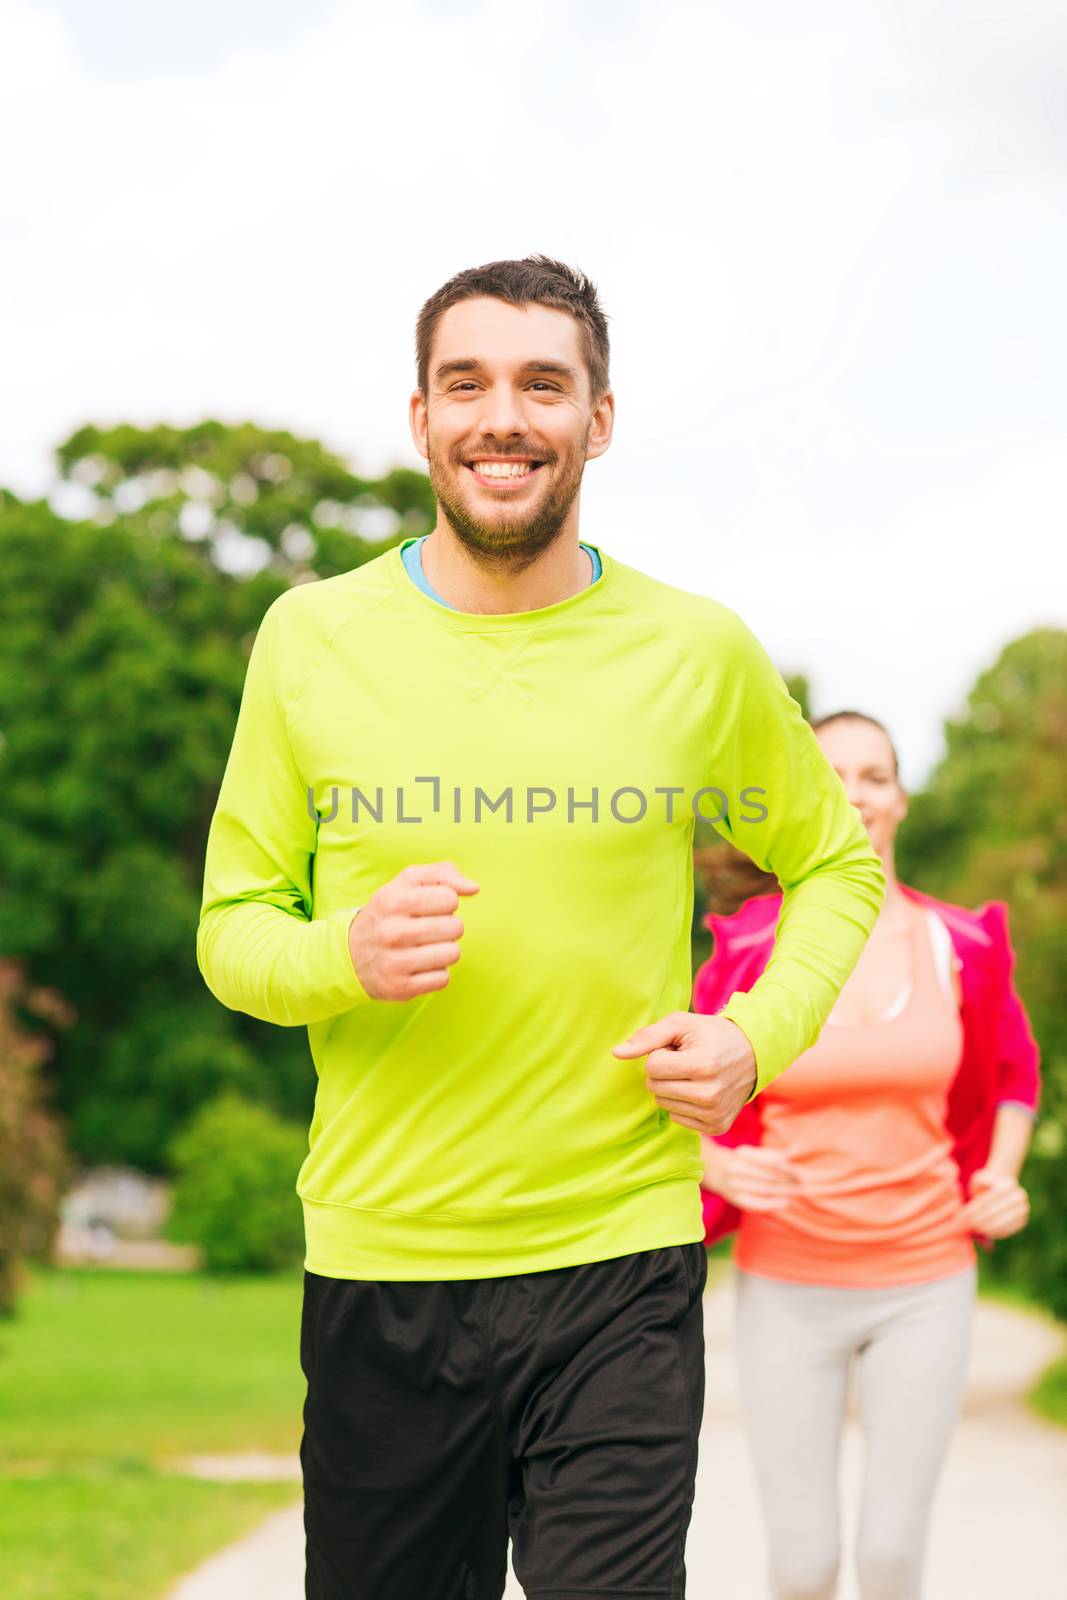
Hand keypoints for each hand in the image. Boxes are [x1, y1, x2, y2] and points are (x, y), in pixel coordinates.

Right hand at [347, 861, 479, 1000]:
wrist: (350, 954)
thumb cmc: (388, 913)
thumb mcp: (406, 883)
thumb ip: (442, 874)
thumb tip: (473, 888)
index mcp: (393, 901)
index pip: (450, 898)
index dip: (445, 902)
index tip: (429, 908)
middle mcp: (392, 932)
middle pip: (455, 927)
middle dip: (447, 926)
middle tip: (427, 929)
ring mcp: (395, 963)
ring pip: (453, 954)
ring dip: (445, 950)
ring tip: (425, 947)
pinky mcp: (400, 989)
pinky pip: (443, 979)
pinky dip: (436, 972)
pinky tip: (419, 966)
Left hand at [612, 1012, 756, 1135]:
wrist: (754, 1053)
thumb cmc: (711, 1035)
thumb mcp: (681, 1024)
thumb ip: (647, 1036)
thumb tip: (616, 1053)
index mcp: (703, 1066)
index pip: (652, 1067)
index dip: (661, 1054)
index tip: (680, 1049)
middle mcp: (710, 1095)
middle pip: (654, 1088)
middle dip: (663, 1072)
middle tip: (687, 1061)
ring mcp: (714, 1114)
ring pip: (663, 1105)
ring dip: (672, 1088)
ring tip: (694, 1074)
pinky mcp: (717, 1127)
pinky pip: (677, 1119)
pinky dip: (682, 1104)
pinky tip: (700, 1090)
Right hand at [702, 1141, 804, 1211]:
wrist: (712, 1170)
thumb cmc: (741, 1160)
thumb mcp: (755, 1153)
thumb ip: (776, 1153)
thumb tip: (798, 1146)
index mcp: (744, 1154)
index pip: (770, 1162)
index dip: (788, 1169)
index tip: (803, 1174)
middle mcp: (738, 1168)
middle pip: (769, 1176)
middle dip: (789, 1181)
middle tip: (806, 1184)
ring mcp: (735, 1184)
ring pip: (765, 1189)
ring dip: (785, 1191)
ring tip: (799, 1192)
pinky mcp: (735, 1198)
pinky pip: (756, 1203)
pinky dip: (771, 1204)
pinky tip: (785, 1203)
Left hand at [958, 1167, 1029, 1239]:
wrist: (1005, 1186)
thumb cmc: (987, 1184)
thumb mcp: (979, 1179)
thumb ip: (978, 1184)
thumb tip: (976, 1196)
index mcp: (1008, 1184)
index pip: (987, 1201)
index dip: (972, 1210)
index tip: (961, 1216)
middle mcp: (1019, 1196)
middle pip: (992, 1212)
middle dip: (976, 1220)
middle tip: (963, 1225)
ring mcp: (1023, 1209)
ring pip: (999, 1222)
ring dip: (983, 1228)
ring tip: (971, 1229)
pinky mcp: (1023, 1220)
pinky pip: (1007, 1230)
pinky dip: (993, 1232)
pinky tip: (982, 1232)